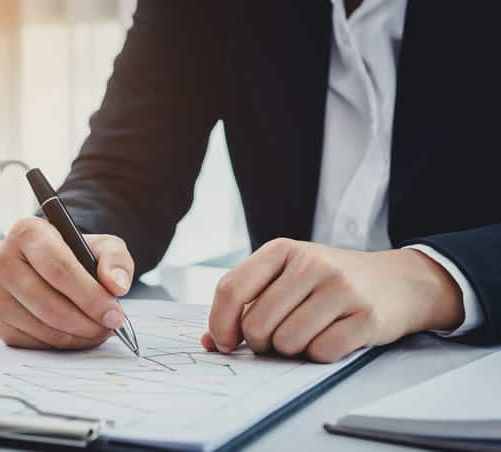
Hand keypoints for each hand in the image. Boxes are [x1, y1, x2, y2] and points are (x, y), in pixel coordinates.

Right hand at [0, 216, 134, 349]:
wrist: (51, 266)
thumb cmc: (76, 254)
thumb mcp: (103, 245)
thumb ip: (115, 260)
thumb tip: (116, 286)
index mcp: (27, 232)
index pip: (59, 269)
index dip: (91, 296)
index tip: (114, 314)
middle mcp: (3, 261)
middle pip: (49, 303)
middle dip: (87, 321)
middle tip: (111, 326)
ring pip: (43, 327)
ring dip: (78, 336)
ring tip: (100, 329)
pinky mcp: (0, 322)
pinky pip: (34, 343)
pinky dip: (63, 344)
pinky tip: (79, 334)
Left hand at [202, 238, 464, 362]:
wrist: (397, 281)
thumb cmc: (328, 283)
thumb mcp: (287, 276)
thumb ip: (246, 303)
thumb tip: (209, 343)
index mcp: (282, 250)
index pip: (230, 289)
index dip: (220, 324)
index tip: (225, 342)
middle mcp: (311, 263)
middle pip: (256, 324)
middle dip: (260, 343)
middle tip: (277, 339)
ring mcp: (341, 288)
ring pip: (287, 343)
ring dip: (291, 351)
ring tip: (307, 334)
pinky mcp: (367, 316)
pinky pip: (321, 353)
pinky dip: (319, 356)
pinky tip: (331, 338)